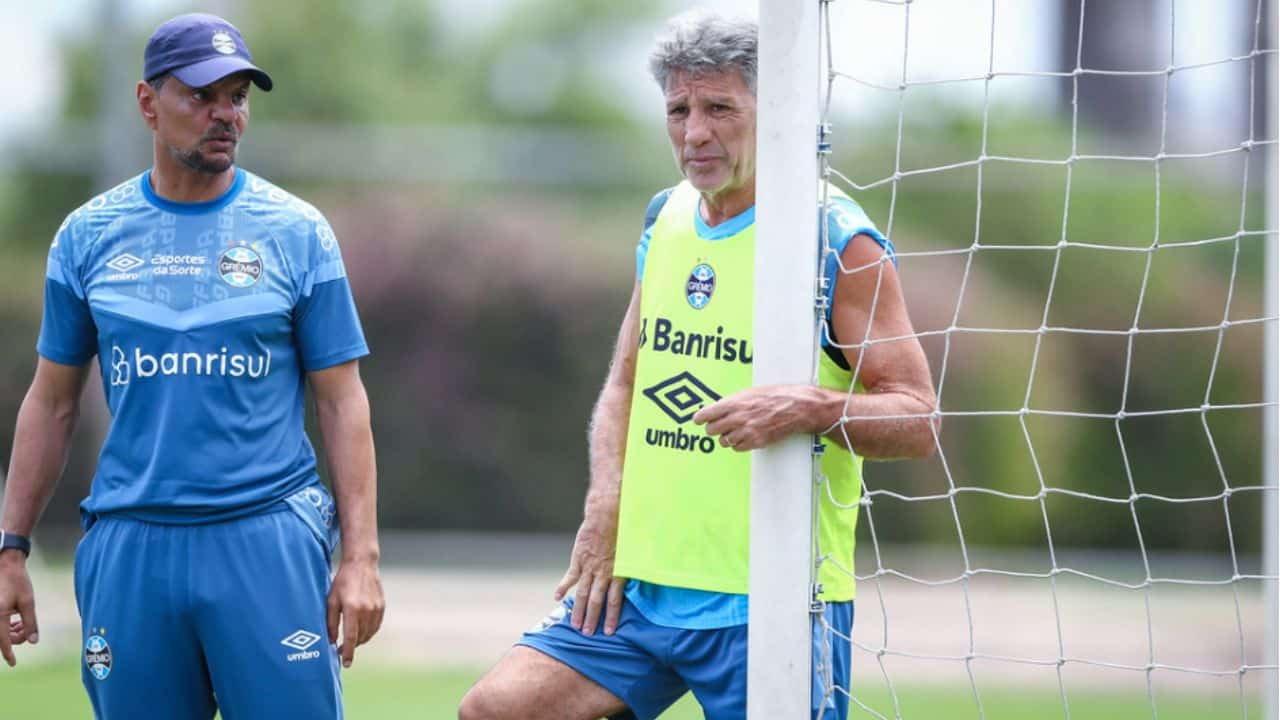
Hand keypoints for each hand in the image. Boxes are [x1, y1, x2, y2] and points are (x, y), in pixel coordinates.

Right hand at [0, 551, 37, 667]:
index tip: (14, 663)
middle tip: (26, 631)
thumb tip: (33, 641)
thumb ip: (30, 623)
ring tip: (22, 624)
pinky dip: (6, 626)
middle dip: (14, 638)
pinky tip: (16, 621)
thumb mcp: (28, 602)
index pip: (2, 641)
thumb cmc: (17, 581)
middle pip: (1, 638)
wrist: (5, 564)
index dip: (8, 654)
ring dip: (10, 633)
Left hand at [326, 558, 384, 668]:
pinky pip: (376, 626)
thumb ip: (330, 622)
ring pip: (369, 634)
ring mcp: (376, 608)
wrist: (362, 564)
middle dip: (352, 647)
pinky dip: (368, 632)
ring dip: (360, 641)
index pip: (351, 637)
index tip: (346, 664)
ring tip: (351, 641)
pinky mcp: (382, 606)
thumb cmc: (342, 581)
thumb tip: (331, 641)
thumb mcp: (331, 600)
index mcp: (352, 608)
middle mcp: (366, 610)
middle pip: (360, 638)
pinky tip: (361, 631)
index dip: (348, 652)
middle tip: (341, 649)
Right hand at [554, 507, 625, 636]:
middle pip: (596, 601)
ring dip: (579, 610)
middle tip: (587, 634)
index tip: (608, 632)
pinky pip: (570, 576)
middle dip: (592, 619)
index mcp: (618, 573)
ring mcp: (589, 567)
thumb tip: (651, 576)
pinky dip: (563, 587)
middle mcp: (602, 573)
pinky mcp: (578, 559)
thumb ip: (637, 568)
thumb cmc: (625, 532)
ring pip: (583, 593)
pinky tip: (557, 598)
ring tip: (575, 625)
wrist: (607, 515)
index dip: (611, 617)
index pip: (614, 601)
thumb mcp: (636, 552)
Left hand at [693, 384, 820, 451]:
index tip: (698, 420)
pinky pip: (738, 448)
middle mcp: (738, 418)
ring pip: (724, 441)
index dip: (700, 418)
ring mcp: (747, 431)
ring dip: (727, 437)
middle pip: (712, 430)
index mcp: (735, 403)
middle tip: (717, 426)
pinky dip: (739, 444)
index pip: (707, 414)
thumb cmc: (776, 396)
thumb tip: (719, 409)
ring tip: (736, 430)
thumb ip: (733, 402)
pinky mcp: (756, 442)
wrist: (797, 407)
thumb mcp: (750, 392)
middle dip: (714, 428)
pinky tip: (745, 437)